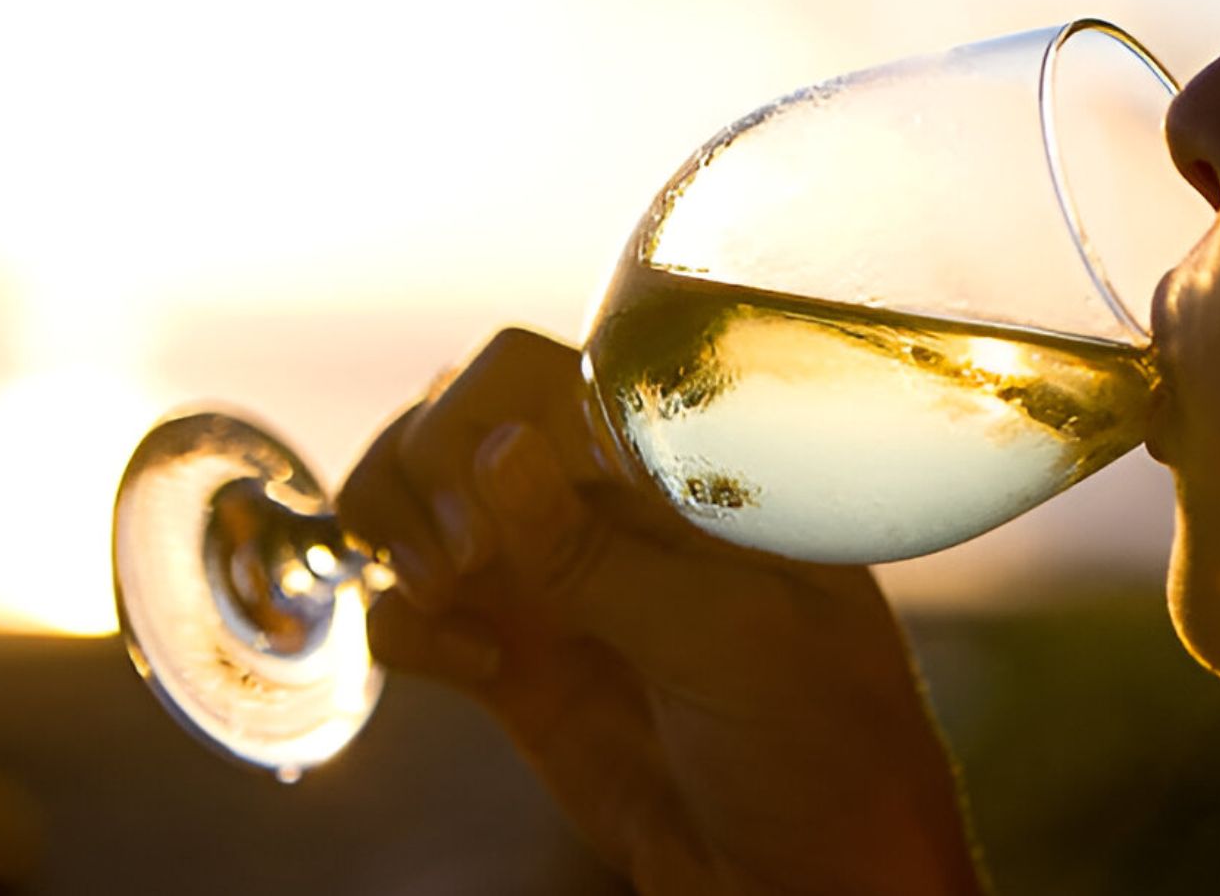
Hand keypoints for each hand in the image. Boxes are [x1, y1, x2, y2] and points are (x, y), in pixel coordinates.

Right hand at [336, 328, 983, 894]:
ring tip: (448, 599)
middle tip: (462, 567)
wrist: (810, 885)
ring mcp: (555, 581)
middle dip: (426, 478)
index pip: (537, 375)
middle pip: (452, 423)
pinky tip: (470, 667)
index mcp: (673, 469)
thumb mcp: (729, 640)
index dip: (480, 415)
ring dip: (396, 536)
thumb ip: (602, 552)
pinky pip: (410, 610)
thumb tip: (495, 447)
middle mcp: (602, 506)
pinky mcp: (518, 662)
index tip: (488, 501)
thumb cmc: (823, 747)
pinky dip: (404, 624)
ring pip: (415, 500)